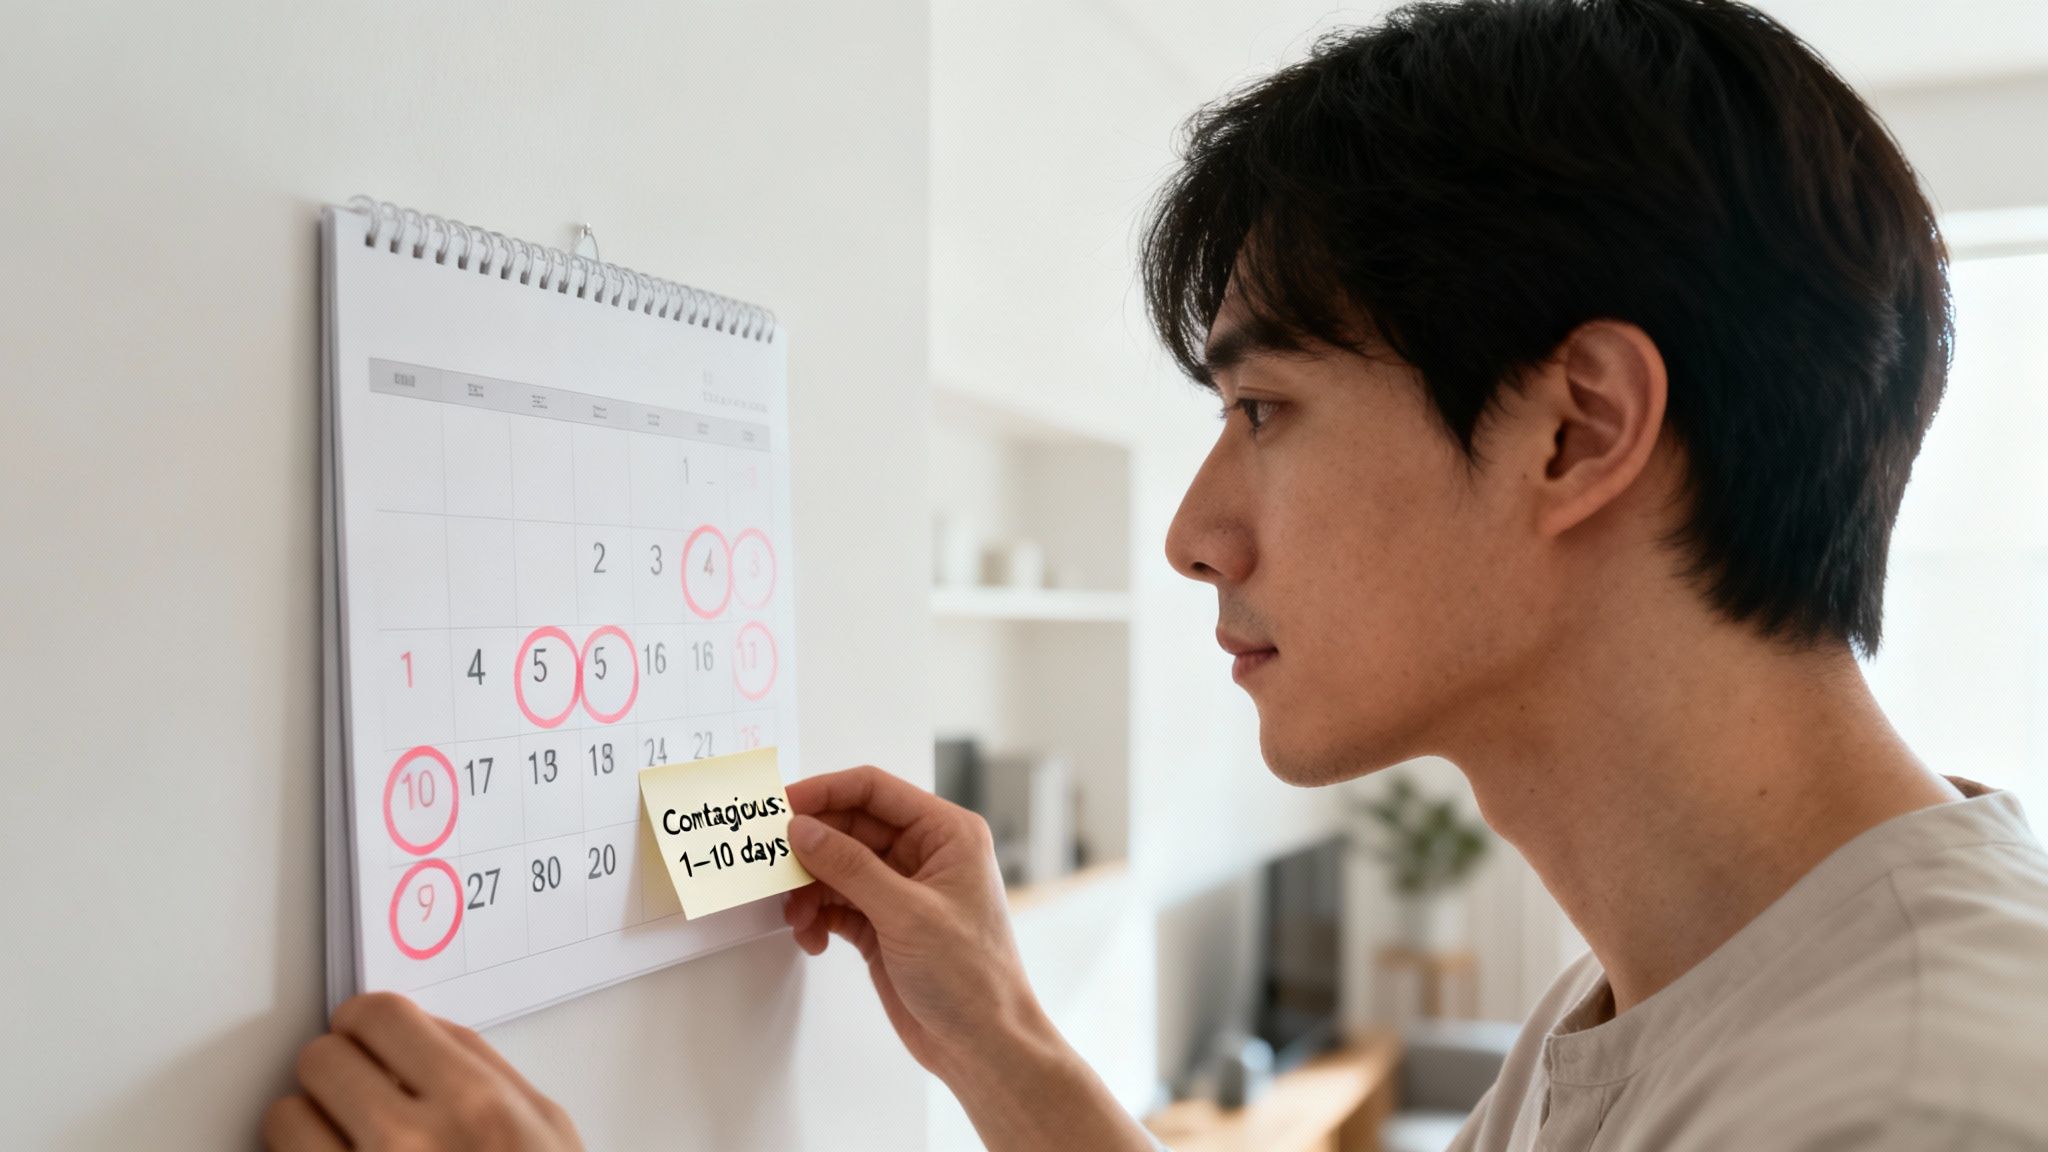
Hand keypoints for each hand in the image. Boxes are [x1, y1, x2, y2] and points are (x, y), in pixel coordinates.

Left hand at [265, 991, 581, 1150]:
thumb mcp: (546, 1128)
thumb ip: (486, 1067)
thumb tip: (422, 1028)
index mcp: (473, 1105)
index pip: (378, 1015)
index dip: (367, 1022)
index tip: (368, 1035)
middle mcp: (406, 1145)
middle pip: (320, 1059)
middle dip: (338, 1069)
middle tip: (358, 1090)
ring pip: (285, 1117)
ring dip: (310, 1124)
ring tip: (347, 1143)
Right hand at [781, 765, 1037, 1079]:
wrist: (982, 1045)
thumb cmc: (970, 976)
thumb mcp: (906, 913)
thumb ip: (850, 866)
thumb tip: (802, 830)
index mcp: (947, 833)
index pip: (875, 791)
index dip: (825, 791)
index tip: (781, 805)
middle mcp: (925, 854)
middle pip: (850, 828)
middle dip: (810, 848)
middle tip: (771, 865)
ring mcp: (902, 890)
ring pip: (838, 868)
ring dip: (810, 889)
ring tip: (797, 918)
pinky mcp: (884, 924)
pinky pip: (837, 904)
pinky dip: (817, 918)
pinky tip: (812, 940)